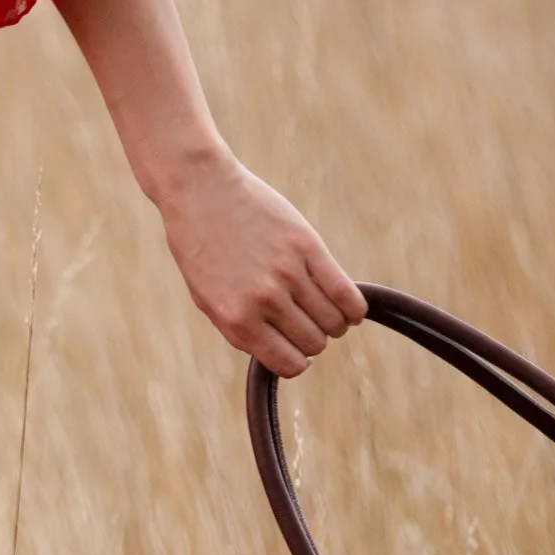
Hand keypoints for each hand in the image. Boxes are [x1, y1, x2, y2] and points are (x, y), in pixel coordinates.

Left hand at [154, 152, 365, 376]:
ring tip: (323, 311)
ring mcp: (287, 272)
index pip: (289, 363)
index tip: (295, 348)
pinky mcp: (307, 246)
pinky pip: (346, 293)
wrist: (200, 192)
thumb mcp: (208, 299)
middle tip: (305, 322)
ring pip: (333, 321)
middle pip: (314, 342)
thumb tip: (286, 355)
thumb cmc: (202, 248)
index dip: (296, 360)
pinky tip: (351, 310)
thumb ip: (243, 330)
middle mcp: (264, 300)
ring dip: (334, 323)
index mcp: (236, 320)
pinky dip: (354, 308)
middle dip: (313, 339)